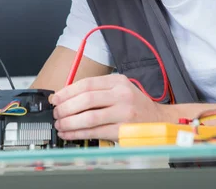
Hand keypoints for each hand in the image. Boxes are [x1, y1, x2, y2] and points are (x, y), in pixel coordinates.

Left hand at [51, 74, 165, 141]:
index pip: (87, 83)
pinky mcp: (123, 130)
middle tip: (56, 113)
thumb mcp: (120, 89)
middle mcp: (122, 95)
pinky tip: (69, 134)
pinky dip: (79, 134)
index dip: (67, 91)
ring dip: (70, 122)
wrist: (159, 120)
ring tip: (60, 125)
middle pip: (86, 99)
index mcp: (118, 81)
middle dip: (66, 107)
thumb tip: (66, 96)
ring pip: (89, 117)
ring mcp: (124, 113)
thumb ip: (97, 91)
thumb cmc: (135, 105)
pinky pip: (95, 132)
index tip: (56, 98)